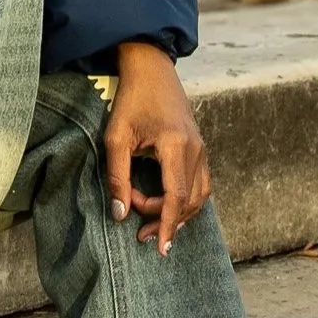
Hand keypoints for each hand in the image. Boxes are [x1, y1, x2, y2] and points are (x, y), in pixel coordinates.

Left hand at [105, 40, 210, 254]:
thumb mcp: (116, 137)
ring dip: (176, 212)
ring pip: (199, 195)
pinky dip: (184, 200)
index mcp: (175, 146)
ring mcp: (201, 149)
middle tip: (138, 229)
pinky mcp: (200, 148)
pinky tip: (164, 205)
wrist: (152, 69)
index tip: (160, 248)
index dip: (167, 225)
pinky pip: (200, 184)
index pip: (176, 196)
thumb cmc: (131, 100)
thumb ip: (117, 176)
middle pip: (189, 201)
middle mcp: (195, 150)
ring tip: (149, 220)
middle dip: (165, 220)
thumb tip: (119, 214)